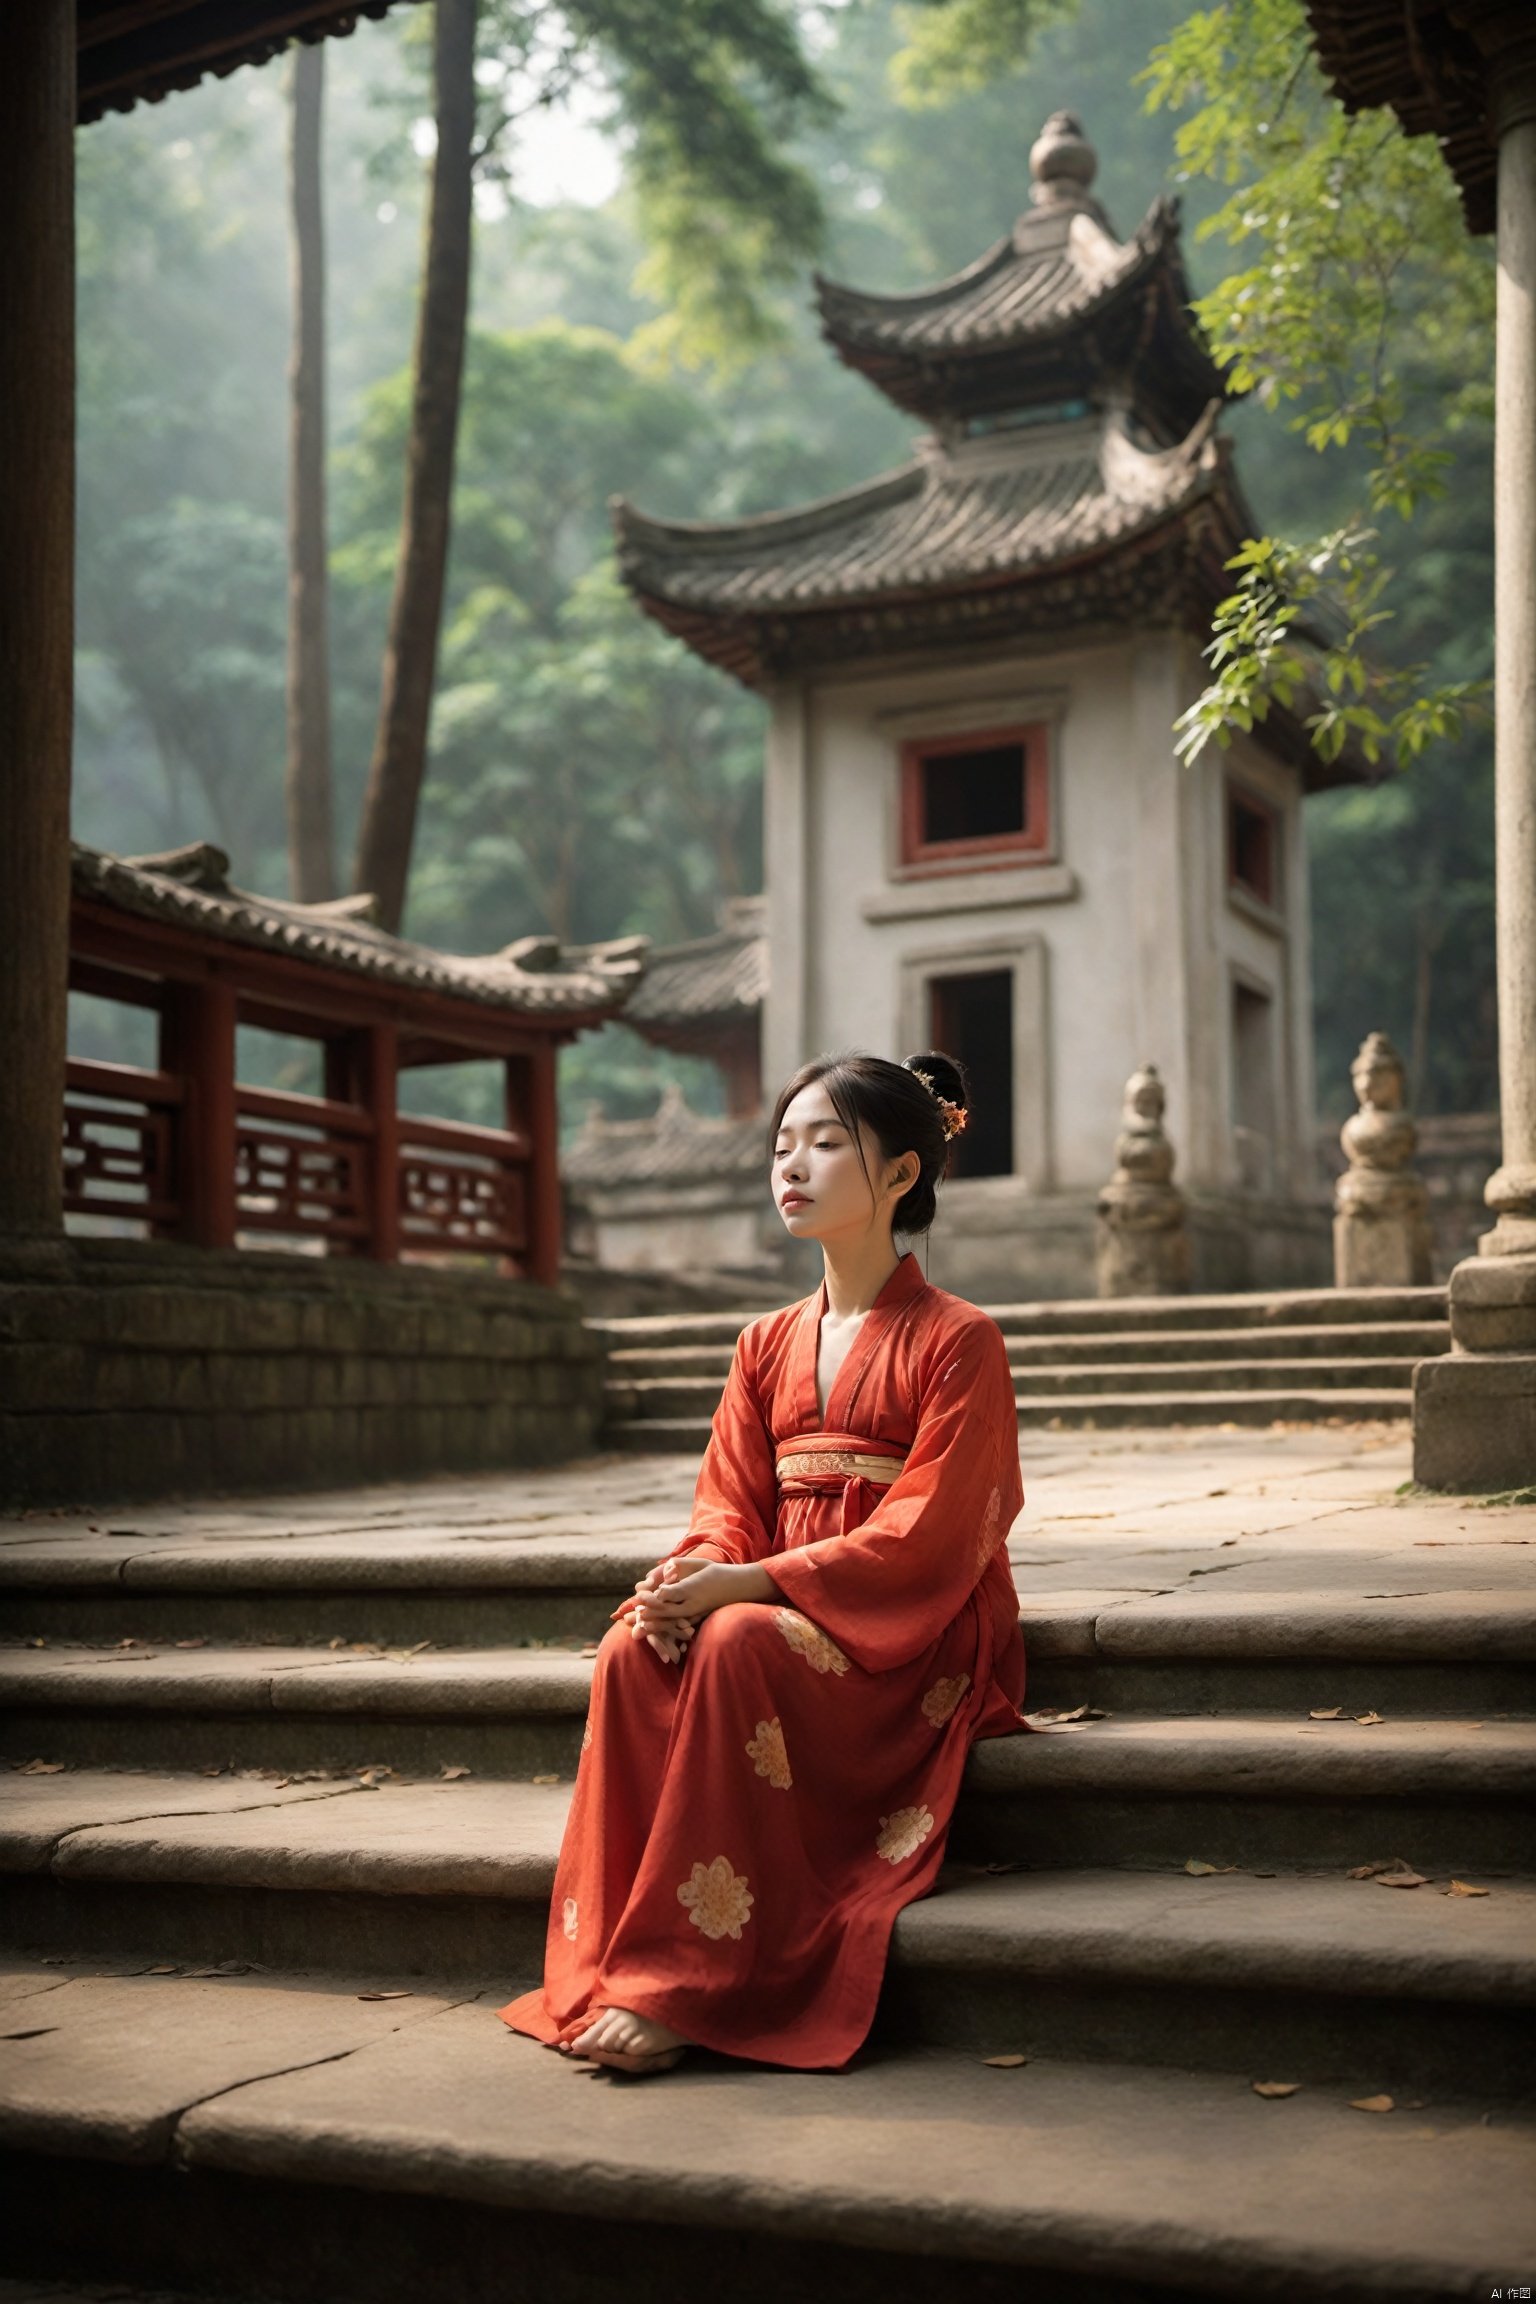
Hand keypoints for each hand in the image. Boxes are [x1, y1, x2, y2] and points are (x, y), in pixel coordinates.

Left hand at [618, 1556, 774, 1663]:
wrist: (739, 1588)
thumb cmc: (718, 1572)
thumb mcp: (700, 1564)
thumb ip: (681, 1566)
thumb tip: (666, 1566)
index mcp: (690, 1588)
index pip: (666, 1594)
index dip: (650, 1596)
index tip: (637, 1595)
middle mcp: (692, 1603)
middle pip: (664, 1611)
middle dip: (647, 1612)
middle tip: (632, 1614)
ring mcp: (695, 1613)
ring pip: (671, 1622)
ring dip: (654, 1625)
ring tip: (639, 1627)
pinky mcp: (698, 1619)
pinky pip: (681, 1628)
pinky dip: (668, 1631)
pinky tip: (658, 1633)